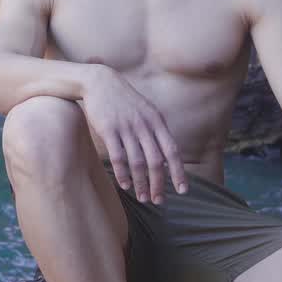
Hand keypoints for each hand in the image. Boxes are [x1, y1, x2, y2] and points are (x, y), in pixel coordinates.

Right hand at [80, 64, 186, 203]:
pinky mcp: (108, 130)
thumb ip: (156, 131)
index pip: (172, 151)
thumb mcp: (146, 110)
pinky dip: (122, 174)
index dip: (179, 172)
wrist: (99, 81)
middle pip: (156, 161)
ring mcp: (126, 127)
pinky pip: (118, 157)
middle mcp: (144, 125)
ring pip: (137, 162)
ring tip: (143, 197)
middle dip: (159, 184)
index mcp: (156, 121)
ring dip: (141, 183)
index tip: (182, 190)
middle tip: (159, 201)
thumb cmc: (124, 100)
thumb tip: (166, 158)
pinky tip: (125, 185)